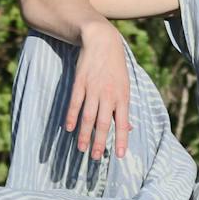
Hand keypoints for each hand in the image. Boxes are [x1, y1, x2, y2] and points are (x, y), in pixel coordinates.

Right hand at [65, 20, 132, 160]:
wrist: (102, 41)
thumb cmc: (116, 66)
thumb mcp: (125, 85)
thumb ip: (124, 107)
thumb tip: (129, 127)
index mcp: (122, 96)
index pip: (123, 123)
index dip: (122, 139)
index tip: (120, 155)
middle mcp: (108, 95)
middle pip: (103, 123)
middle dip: (100, 142)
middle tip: (96, 158)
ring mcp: (93, 89)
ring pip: (88, 116)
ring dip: (84, 134)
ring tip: (81, 148)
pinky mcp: (80, 83)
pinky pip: (75, 103)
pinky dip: (71, 117)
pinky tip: (69, 128)